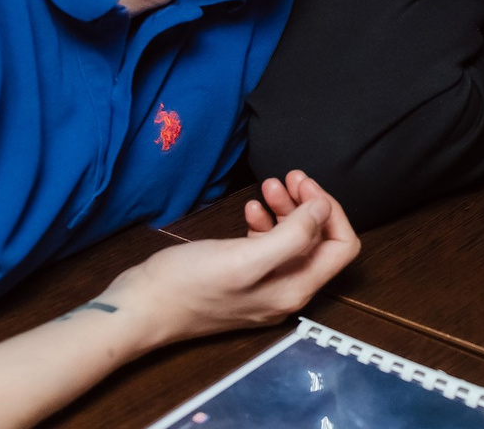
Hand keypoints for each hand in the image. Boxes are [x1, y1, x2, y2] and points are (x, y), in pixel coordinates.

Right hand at [102, 170, 357, 345]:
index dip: (331, 212)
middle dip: (309, 205)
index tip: (307, 188)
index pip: (341, 247)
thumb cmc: (187, 285)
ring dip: (287, 208)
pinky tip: (251, 208)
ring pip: (293, 240)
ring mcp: (265, 286)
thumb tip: (323, 210)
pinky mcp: (244, 279)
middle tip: (289, 176)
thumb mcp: (245, 258)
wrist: (141, 307)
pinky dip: (266, 221)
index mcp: (295, 289)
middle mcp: (286, 291)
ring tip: (269, 185)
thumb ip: (293, 236)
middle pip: (319, 241)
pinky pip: (269, 246)